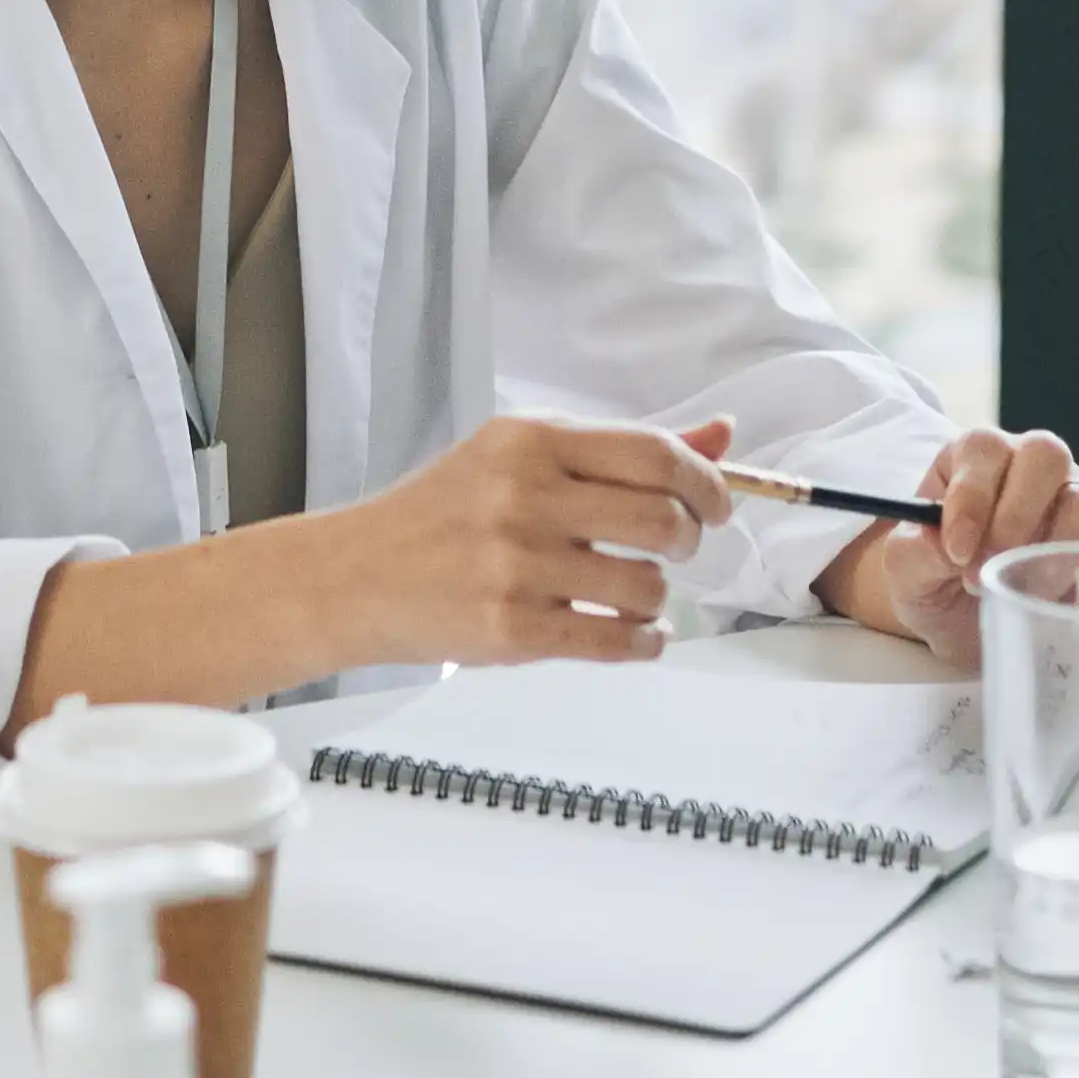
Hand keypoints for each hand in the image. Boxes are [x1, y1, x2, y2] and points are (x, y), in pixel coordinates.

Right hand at [299, 412, 739, 668]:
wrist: (355, 576)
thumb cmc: (443, 514)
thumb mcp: (518, 457)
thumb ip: (620, 450)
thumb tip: (723, 434)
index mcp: (530, 440)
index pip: (653, 453)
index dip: (706, 481)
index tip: (718, 504)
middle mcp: (524, 496)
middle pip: (661, 519)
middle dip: (689, 539)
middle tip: (674, 547)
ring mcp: (516, 565)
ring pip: (646, 587)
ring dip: (657, 598)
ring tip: (633, 595)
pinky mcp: (510, 629)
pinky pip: (615, 642)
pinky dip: (643, 643)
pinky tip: (635, 636)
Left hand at [820, 425, 1078, 654]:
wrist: (973, 623)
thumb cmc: (938, 582)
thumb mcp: (907, 573)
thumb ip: (913, 554)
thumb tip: (940, 544)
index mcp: (975, 458)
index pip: (984, 449)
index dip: (972, 498)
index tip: (955, 552)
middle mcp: (1032, 464)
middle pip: (1046, 455)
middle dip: (1017, 517)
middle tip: (988, 573)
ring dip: (1054, 554)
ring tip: (1022, 594)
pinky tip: (1061, 604)